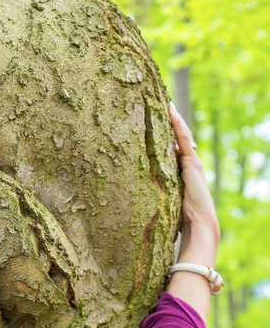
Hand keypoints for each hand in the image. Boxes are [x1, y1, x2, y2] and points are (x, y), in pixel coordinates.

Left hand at [169, 102, 219, 267]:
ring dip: (173, 119)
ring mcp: (191, 163)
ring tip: (165, 102)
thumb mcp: (162, 205)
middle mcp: (187, 166)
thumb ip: (153, 197)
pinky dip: (177, 124)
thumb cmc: (179, 221)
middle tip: (160, 104)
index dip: (164, 136)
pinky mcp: (192, 163)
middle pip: (177, 139)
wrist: (199, 225)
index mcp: (179, 175)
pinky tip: (170, 111)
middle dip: (170, 123)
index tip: (154, 123)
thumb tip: (129, 200)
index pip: (171, 150)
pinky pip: (183, 138)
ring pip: (181, 135)